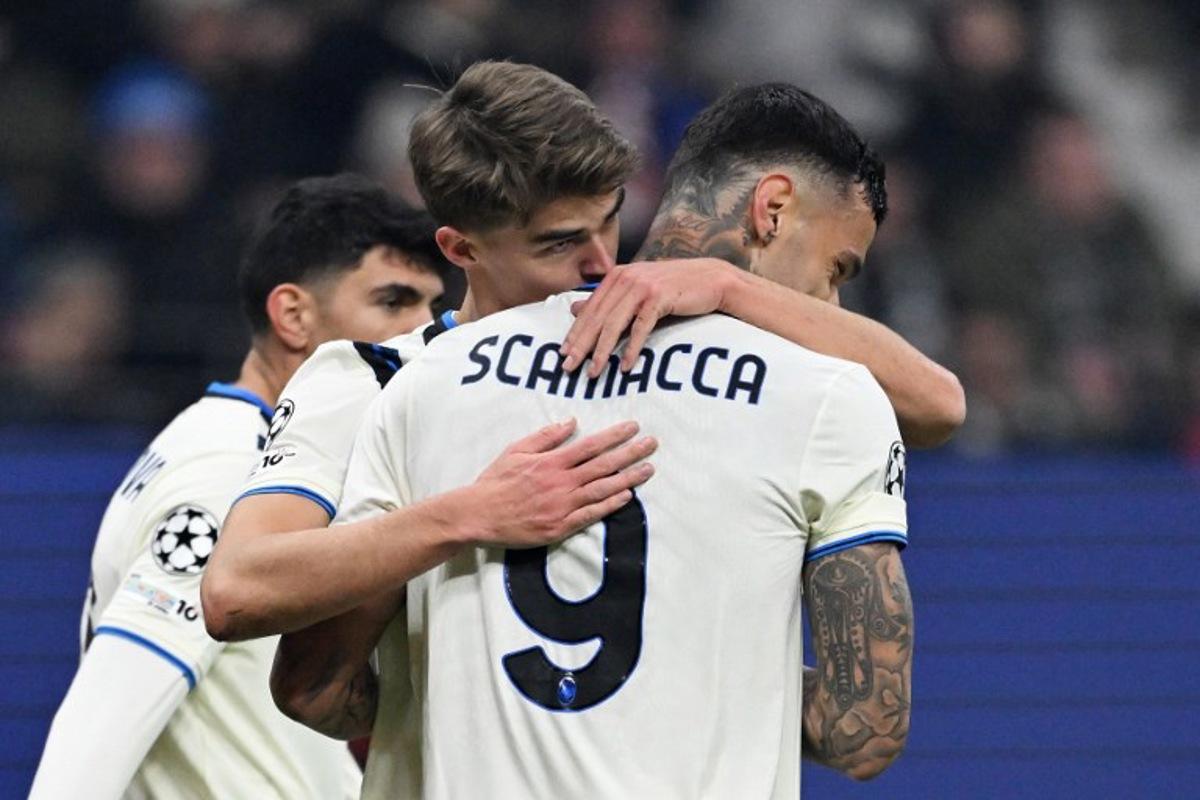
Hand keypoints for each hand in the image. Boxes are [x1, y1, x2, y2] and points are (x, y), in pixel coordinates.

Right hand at [467, 418, 656, 547]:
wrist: (479, 515)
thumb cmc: (496, 481)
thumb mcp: (516, 450)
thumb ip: (545, 437)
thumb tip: (571, 422)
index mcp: (552, 462)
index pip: (591, 445)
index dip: (615, 436)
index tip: (634, 427)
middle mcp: (562, 482)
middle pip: (604, 465)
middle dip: (631, 453)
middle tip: (652, 444)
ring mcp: (563, 505)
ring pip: (603, 489)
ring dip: (629, 478)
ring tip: (648, 469)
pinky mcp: (561, 526)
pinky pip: (591, 514)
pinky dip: (611, 505)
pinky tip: (627, 497)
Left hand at [560, 258, 736, 376]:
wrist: (711, 279)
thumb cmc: (674, 287)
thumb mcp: (637, 290)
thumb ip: (608, 299)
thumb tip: (574, 308)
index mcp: (617, 275)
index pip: (590, 308)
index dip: (575, 332)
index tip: (563, 354)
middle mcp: (626, 277)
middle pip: (598, 317)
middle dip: (581, 345)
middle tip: (568, 367)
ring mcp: (642, 286)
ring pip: (614, 324)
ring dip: (602, 351)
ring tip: (593, 372)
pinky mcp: (659, 297)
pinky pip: (640, 327)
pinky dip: (631, 348)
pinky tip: (625, 366)